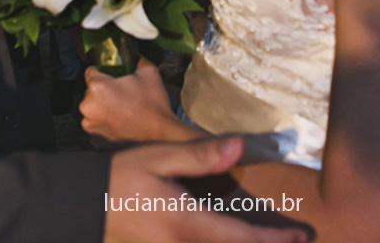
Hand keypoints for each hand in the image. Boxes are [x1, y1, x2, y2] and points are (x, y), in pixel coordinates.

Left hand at [81, 58, 190, 144]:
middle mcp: (88, 106)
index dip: (102, 72)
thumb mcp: (149, 72)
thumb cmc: (154, 106)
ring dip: (102, 109)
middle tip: (121, 95)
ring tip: (121, 111)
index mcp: (98, 87)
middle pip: (90, 92)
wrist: (161, 136)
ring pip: (92, 110)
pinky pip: (95, 126)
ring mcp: (90, 125)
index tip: (111, 77)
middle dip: (102, 92)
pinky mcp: (94, 140)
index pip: (91, 71)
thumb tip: (132, 54)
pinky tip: (119, 124)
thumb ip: (136, 58)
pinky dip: (104, 125)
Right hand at [104, 137, 309, 242]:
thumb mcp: (157, 159)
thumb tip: (239, 146)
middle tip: (298, 241)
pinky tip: (232, 237)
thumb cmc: (118, 178)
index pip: (242, 238)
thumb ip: (199, 157)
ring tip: (270, 239)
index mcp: (188, 224)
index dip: (275, 240)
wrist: (77, 207)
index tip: (302, 237)